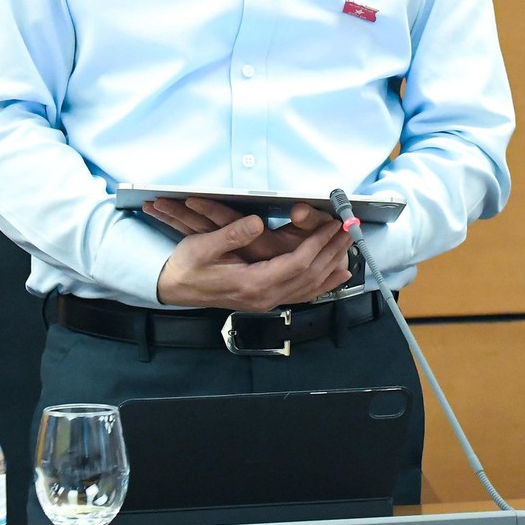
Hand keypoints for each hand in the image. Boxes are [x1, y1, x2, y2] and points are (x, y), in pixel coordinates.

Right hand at [150, 205, 352, 310]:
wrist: (174, 289)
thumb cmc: (187, 266)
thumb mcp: (201, 247)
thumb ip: (231, 235)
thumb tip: (257, 223)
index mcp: (252, 284)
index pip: (296, 264)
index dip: (317, 244)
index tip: (332, 225)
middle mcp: (264, 297)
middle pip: (309, 276)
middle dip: (332, 252)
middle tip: (350, 230)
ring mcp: (266, 301)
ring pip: (309, 286)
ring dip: (331, 264)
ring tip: (348, 245)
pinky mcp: (265, 299)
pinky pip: (301, 294)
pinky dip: (323, 284)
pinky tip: (337, 275)